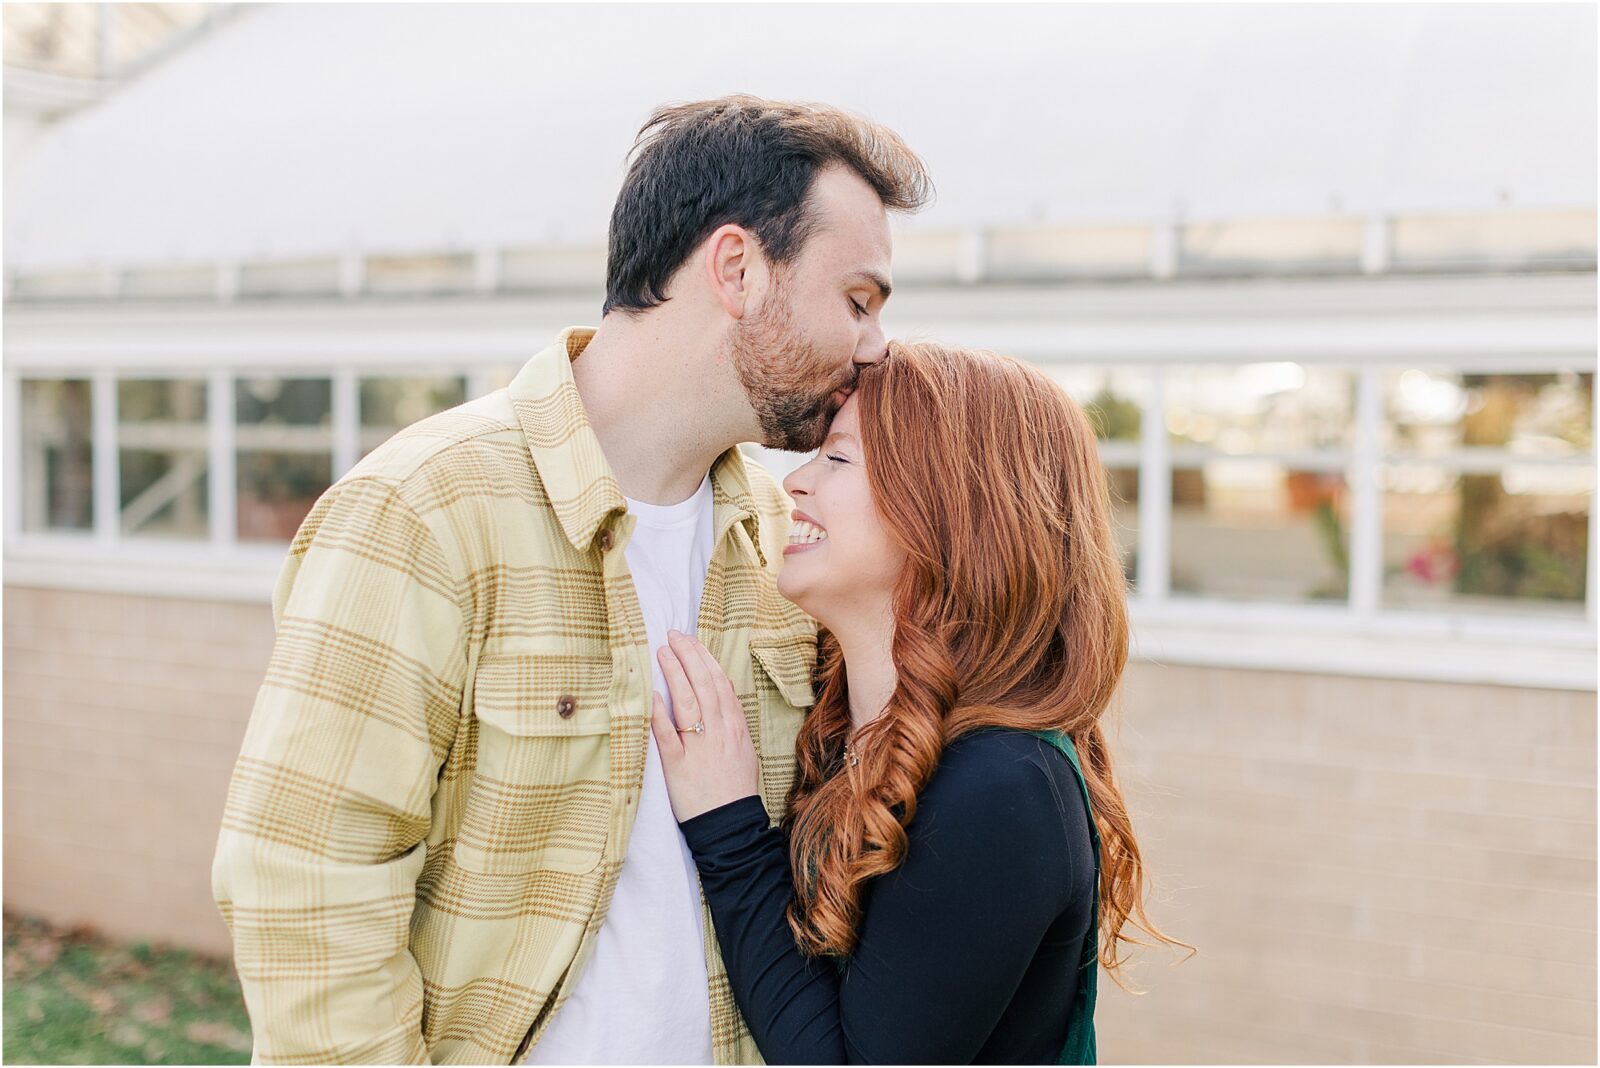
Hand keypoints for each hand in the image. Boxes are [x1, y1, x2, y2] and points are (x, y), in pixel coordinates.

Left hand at [650, 629, 760, 821]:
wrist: (731, 826)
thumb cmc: (735, 789)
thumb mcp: (743, 750)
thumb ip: (732, 720)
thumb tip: (723, 690)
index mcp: (735, 728)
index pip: (720, 684)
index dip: (705, 659)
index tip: (692, 641)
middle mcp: (719, 733)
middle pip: (704, 686)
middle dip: (689, 657)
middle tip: (674, 636)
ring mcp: (700, 748)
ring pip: (688, 703)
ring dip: (675, 674)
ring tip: (662, 653)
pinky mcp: (679, 766)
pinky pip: (668, 736)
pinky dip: (660, 713)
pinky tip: (652, 694)